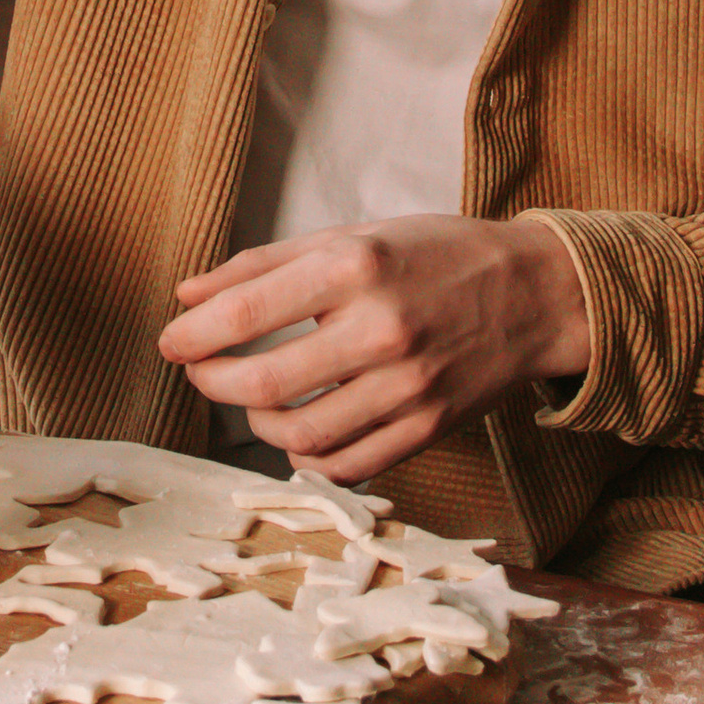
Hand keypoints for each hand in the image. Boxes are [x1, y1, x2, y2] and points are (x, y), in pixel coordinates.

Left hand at [156, 214, 590, 482]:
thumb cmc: (436, 255)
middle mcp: (380, 330)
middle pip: (263, 381)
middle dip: (212, 380)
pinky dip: (306, 458)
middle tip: (198, 370)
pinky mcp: (427, 429)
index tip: (171, 340)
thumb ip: (265, 265)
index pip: (246, 312)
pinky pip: (346, 466)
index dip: (193, 334)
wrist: (533, 292)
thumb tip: (189, 294)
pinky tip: (296, 432)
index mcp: (356, 268)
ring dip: (254, 422)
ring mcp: (407, 387)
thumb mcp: (351, 237)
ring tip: (249, 398)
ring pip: (299, 435)